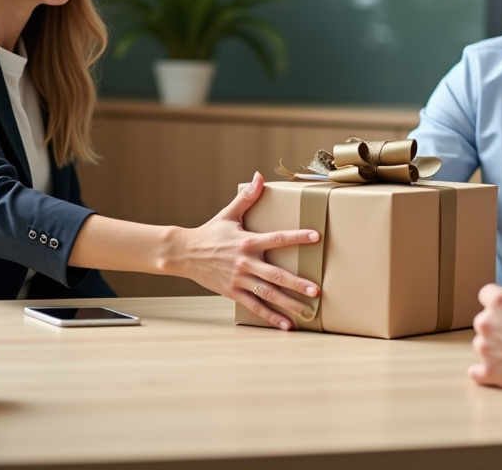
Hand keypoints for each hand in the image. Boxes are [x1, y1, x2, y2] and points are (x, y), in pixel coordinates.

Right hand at [176, 172, 320, 330]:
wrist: (184, 254)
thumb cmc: (210, 233)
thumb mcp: (228, 214)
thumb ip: (246, 198)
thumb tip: (258, 177)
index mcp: (247, 241)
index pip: (276, 238)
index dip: (297, 237)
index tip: (316, 236)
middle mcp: (245, 262)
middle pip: (275, 274)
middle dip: (297, 283)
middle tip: (316, 290)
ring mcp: (239, 280)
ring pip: (268, 294)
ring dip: (288, 303)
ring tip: (307, 310)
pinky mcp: (233, 293)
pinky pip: (254, 306)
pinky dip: (270, 317)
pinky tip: (285, 324)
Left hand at [468, 276, 501, 393]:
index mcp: (498, 302)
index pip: (486, 294)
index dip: (497, 300)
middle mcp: (485, 323)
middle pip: (483, 320)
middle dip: (496, 324)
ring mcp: (484, 348)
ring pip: (482, 344)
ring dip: (493, 346)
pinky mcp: (487, 371)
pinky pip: (477, 372)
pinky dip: (485, 371)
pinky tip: (497, 370)